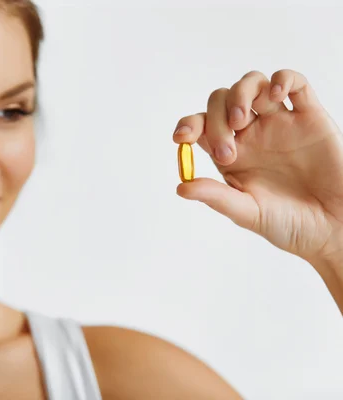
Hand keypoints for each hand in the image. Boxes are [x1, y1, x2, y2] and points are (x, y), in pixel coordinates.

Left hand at [173, 69, 342, 264]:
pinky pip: (295, 83)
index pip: (201, 126)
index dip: (188, 125)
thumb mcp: (247, 212)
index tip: (182, 138)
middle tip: (228, 151)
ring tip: (241, 120)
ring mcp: (279, 122)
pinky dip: (281, 79)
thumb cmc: (289, 223)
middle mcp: (252, 134)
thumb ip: (216, 196)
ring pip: (252, 84)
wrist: (333, 228)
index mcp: (231, 154)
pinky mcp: (310, 117)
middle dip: (216, 118)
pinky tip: (275, 96)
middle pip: (222, 101)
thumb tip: (181, 187)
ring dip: (240, 93)